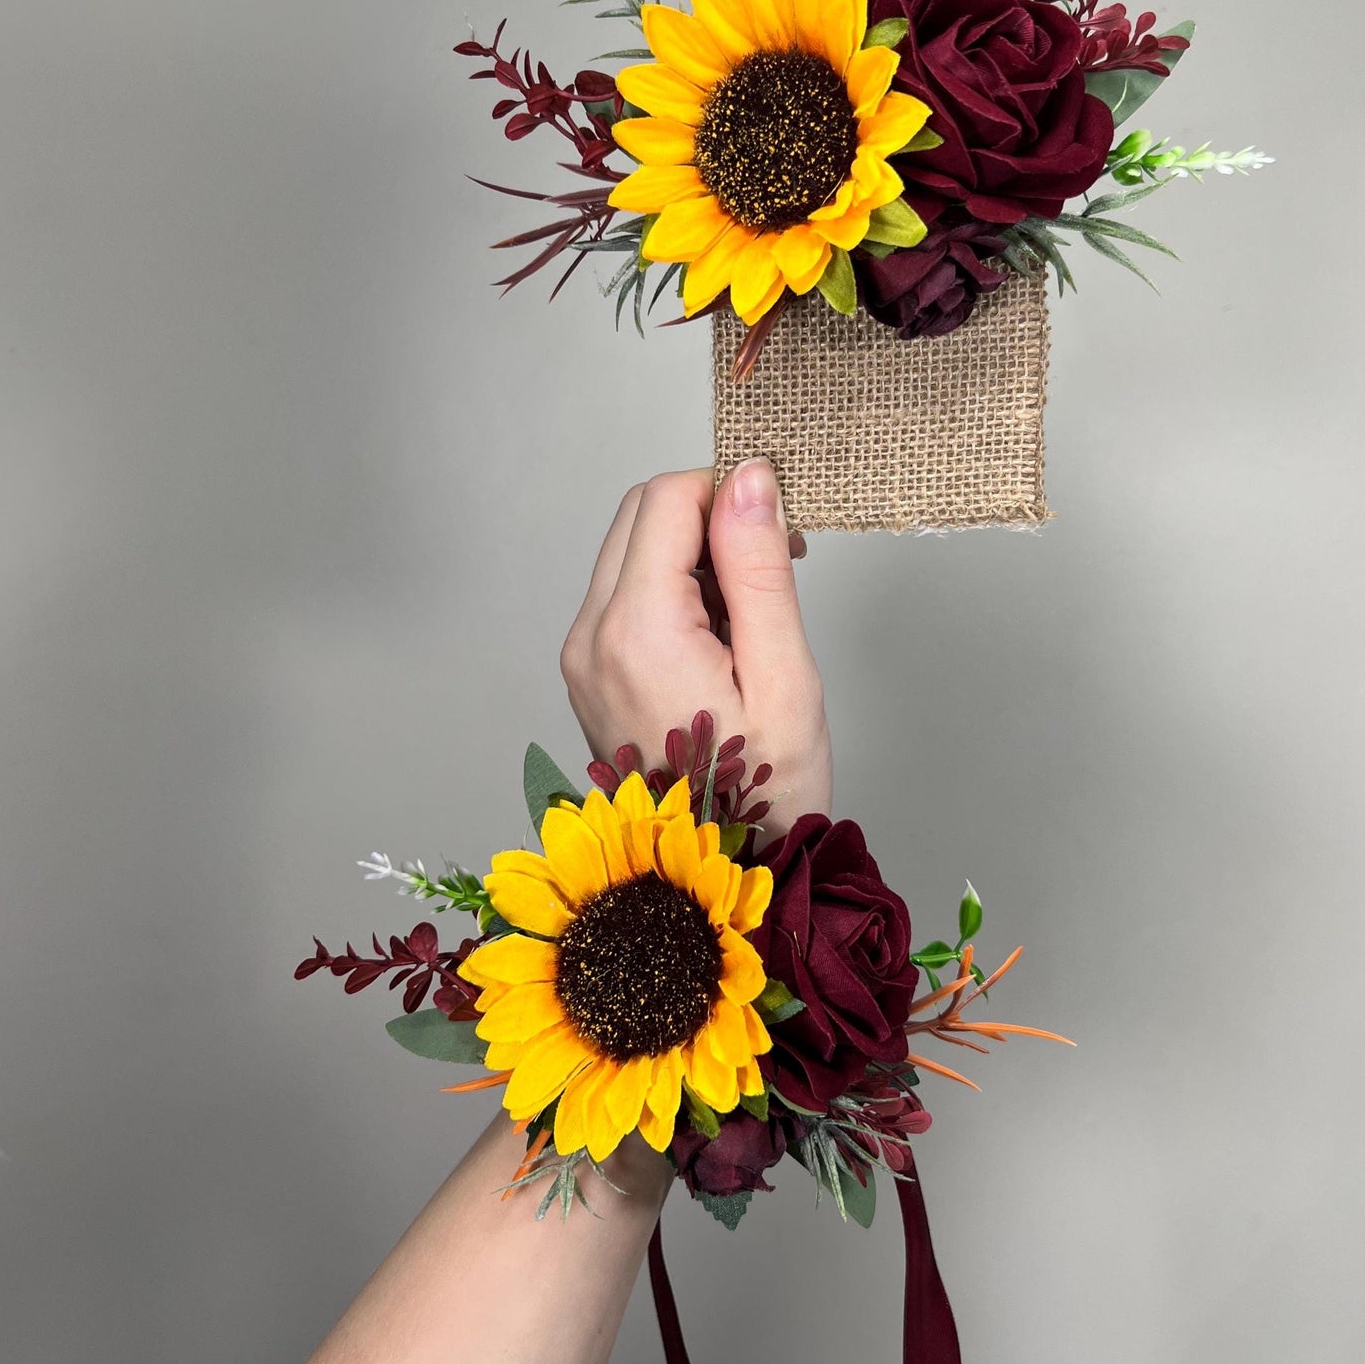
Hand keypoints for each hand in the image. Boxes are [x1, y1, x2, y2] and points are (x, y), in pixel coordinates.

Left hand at [560, 460, 831, 840]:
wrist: (712, 887)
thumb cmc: (763, 797)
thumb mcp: (784, 676)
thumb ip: (759, 567)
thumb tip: (748, 476)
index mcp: (638, 632)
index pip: (668, 499)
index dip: (730, 492)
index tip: (784, 530)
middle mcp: (591, 637)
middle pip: (640, 515)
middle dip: (710, 518)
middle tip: (777, 566)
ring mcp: (580, 658)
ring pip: (630, 552)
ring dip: (692, 557)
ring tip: (752, 620)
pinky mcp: (586, 674)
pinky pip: (623, 598)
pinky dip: (672, 593)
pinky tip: (720, 644)